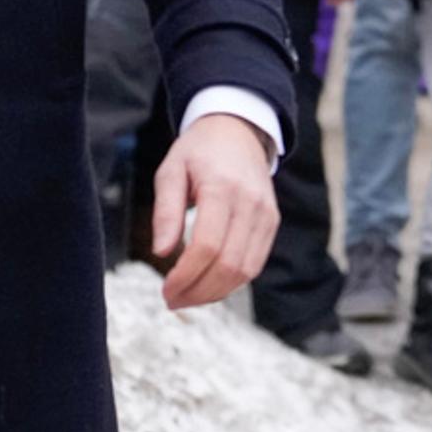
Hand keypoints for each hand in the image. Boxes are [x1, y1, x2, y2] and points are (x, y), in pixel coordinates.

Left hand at [150, 111, 280, 309]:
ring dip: (216, 293)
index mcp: (222, 188)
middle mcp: (250, 203)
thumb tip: (160, 252)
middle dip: (199, 291)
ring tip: (188, 297)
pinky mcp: (271, 223)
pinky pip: (255, 263)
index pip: (207, 245)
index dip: (186, 275)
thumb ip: (165, 211)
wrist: (238, 131)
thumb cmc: (198, 151)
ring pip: (245, 270)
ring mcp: (266, 214)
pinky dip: (232, 282)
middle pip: (229, 264)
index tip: (165, 289)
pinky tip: (209, 285)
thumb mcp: (171, 171)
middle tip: (172, 300)